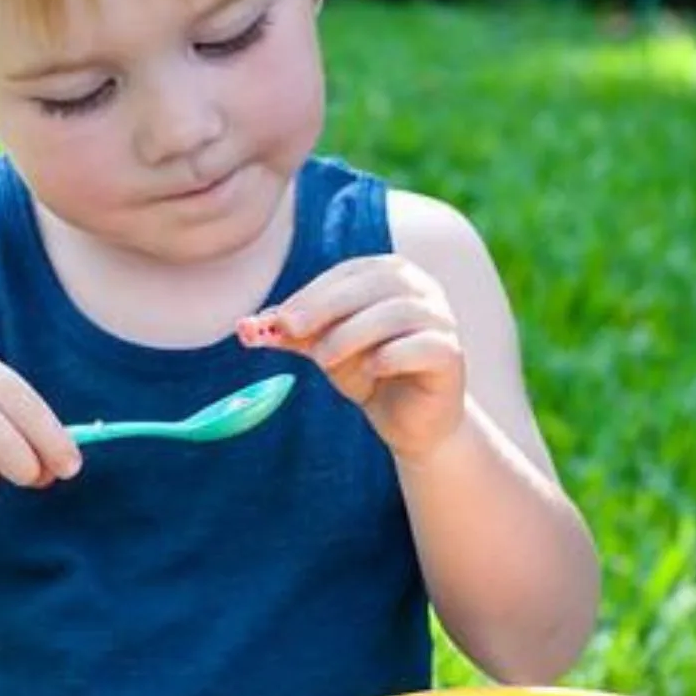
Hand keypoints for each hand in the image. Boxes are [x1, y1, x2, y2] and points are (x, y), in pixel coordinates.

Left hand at [238, 255, 465, 461]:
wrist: (408, 421)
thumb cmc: (367, 372)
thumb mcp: (323, 348)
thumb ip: (291, 335)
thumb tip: (243, 327)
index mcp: (389, 275)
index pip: (349, 274)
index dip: (312, 293)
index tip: (279, 319)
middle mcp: (421, 289)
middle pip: (373, 285)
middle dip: (326, 305)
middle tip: (290, 328)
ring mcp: (441, 320)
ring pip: (399, 312)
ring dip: (354, 332)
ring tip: (324, 359)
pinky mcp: (451, 355)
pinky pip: (426, 346)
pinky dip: (393, 355)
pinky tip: (370, 370)